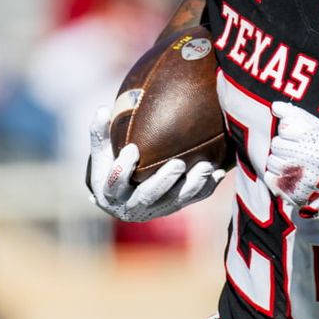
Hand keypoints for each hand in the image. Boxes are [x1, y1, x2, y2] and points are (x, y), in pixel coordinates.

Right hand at [87, 106, 225, 221]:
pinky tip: (218, 172)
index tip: (132, 149)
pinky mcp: (173, 207)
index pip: (114, 185)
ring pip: (175, 201)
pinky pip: (192, 199)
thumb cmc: (110, 167)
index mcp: (109, 194)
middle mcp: (131, 207)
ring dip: (191, 185)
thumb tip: (101, 108)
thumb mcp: (102, 153)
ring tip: (205, 167)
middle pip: (148, 197)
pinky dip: (206, 187)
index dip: (122, 170)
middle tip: (177, 163)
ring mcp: (155, 210)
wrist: (124, 197)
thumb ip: (100, 133)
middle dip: (163, 181)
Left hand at [264, 102, 318, 249]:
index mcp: (317, 138)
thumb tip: (274, 106)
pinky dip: (276, 175)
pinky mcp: (290, 191)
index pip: (285, 126)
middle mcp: (307, 156)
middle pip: (276, 143)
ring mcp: (298, 175)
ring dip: (280, 161)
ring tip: (296, 165)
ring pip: (271, 159)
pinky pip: (269, 176)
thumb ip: (299, 115)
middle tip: (300, 153)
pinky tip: (290, 176)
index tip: (301, 138)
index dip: (290, 131)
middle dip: (285, 146)